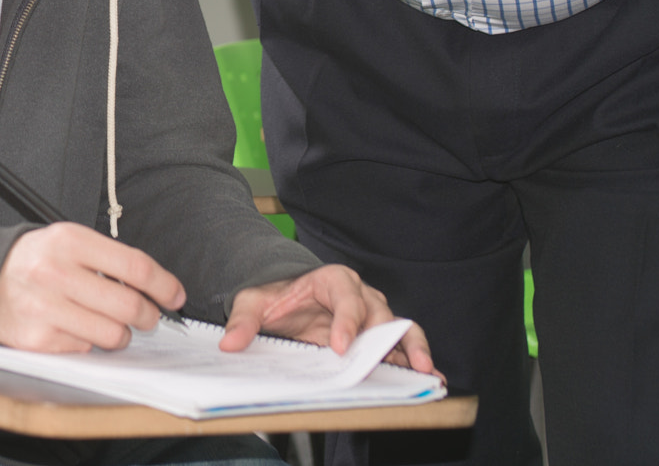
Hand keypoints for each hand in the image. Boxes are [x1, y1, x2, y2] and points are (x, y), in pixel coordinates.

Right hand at [0, 223, 183, 352]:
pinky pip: (85, 348)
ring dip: (120, 333)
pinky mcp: (37, 339)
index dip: (163, 284)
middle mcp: (54, 272)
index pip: (134, 267)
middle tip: (147, 316)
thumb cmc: (38, 261)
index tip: (174, 295)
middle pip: (128, 305)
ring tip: (108, 322)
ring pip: (112, 334)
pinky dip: (88, 341)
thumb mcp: (69, 243)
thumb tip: (158, 288)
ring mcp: (44, 307)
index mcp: (69, 240)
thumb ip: (110, 259)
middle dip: (148, 316)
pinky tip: (75, 327)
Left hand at [220, 265, 435, 375]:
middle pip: (378, 313)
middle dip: (383, 338)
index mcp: (332, 280)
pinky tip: (429, 377)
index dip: (346, 322)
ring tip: (423, 370)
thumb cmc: (276, 297)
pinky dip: (416, 358)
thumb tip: (229, 343)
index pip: (345, 297)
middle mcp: (360, 294)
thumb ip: (243, 320)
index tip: (340, 346)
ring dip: (412, 348)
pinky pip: (403, 344)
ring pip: (399, 327)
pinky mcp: (379, 335)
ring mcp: (374, 314)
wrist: (287, 298)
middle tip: (384, 363)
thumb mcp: (253, 302)